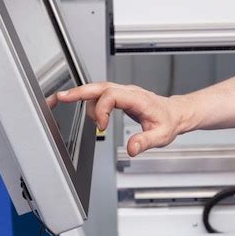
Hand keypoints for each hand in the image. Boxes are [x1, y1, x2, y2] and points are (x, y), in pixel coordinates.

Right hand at [56, 82, 190, 156]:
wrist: (175, 113)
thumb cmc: (168, 122)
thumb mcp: (161, 136)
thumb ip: (145, 142)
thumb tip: (131, 149)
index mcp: (137, 99)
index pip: (111, 95)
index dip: (101, 109)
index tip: (101, 127)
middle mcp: (128, 92)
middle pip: (99, 86)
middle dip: (78, 92)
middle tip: (60, 97)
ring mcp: (123, 92)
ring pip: (97, 88)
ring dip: (80, 95)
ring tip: (63, 103)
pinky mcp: (120, 96)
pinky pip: (100, 93)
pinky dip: (87, 98)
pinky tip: (79, 106)